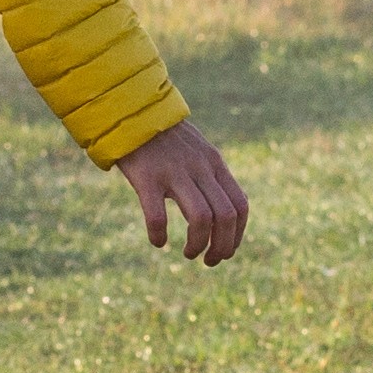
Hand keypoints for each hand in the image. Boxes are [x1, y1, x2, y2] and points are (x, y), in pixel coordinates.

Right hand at [116, 121, 248, 265]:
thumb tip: (222, 213)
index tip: (226, 251)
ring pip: (201, 219)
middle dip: (222, 246)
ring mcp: (174, 172)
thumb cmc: (164, 138)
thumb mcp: (198, 152)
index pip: (240, 205)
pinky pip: (157, 215)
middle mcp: (199, 168)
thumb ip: (211, 176)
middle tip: (209, 261)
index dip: (238, 235)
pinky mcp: (147, 177)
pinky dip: (159, 234)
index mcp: (214, 164)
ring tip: (189, 255)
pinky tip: (157, 241)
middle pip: (226, 216)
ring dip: (198, 244)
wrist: (131, 111)